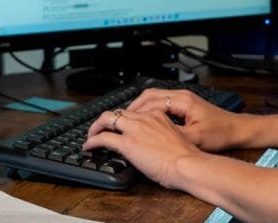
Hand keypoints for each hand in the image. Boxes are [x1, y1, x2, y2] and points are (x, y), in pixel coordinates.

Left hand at [83, 107, 201, 188]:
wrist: (188, 164)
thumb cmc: (187, 158)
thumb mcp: (174, 139)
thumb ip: (161, 135)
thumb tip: (153, 145)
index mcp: (157, 116)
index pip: (134, 112)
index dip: (123, 119)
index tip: (119, 126)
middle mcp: (145, 119)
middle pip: (118, 112)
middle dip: (106, 120)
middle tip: (100, 129)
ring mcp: (135, 129)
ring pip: (107, 118)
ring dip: (96, 127)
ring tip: (91, 136)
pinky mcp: (128, 143)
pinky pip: (104, 138)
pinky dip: (93, 141)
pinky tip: (89, 147)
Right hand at [126, 88, 241, 151]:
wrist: (236, 130)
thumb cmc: (220, 133)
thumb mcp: (195, 138)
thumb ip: (172, 135)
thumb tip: (152, 137)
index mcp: (182, 100)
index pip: (150, 100)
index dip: (134, 110)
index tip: (122, 119)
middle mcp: (181, 96)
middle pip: (149, 95)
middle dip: (133, 106)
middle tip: (119, 119)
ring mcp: (183, 98)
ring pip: (154, 97)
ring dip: (141, 107)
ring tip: (128, 120)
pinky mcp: (185, 104)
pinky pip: (161, 103)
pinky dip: (150, 110)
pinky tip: (146, 121)